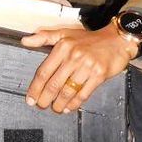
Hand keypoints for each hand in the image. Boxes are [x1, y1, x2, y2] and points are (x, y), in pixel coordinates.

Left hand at [21, 23, 137, 112]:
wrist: (116, 40)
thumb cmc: (89, 39)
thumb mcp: (65, 33)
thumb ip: (43, 37)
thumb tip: (24, 41)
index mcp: (63, 47)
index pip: (44, 71)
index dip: (35, 88)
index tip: (30, 98)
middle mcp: (74, 56)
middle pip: (54, 84)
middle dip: (45, 99)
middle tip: (41, 105)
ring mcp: (87, 66)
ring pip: (68, 91)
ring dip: (59, 103)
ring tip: (54, 108)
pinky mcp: (99, 75)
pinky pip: (83, 93)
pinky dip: (74, 103)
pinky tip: (68, 107)